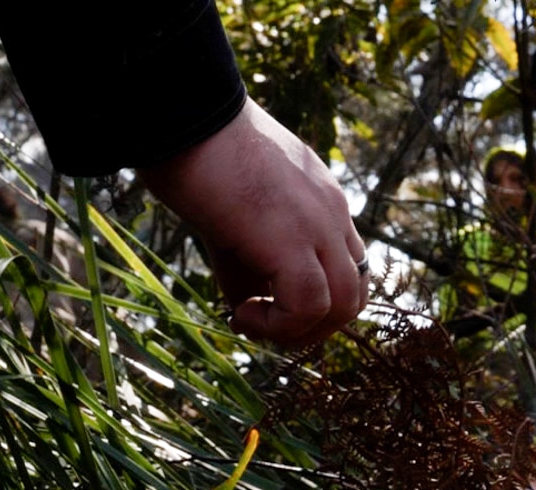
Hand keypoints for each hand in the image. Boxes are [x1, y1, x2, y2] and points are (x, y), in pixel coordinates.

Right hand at [138, 100, 368, 346]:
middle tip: (263, 320)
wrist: (179, 113)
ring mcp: (320, 225)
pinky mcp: (293, 239)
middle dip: (312, 326)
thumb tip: (246, 308)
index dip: (313, 302)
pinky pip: (310, 305)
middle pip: (355, 295)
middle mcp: (333, 214)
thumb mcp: (234, 218)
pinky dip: (280, 324)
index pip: (347, 270)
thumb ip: (249, 263)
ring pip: (344, 306)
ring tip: (252, 317)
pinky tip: (242, 312)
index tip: (265, 303)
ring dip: (298, 330)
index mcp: (324, 203)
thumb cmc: (194, 157)